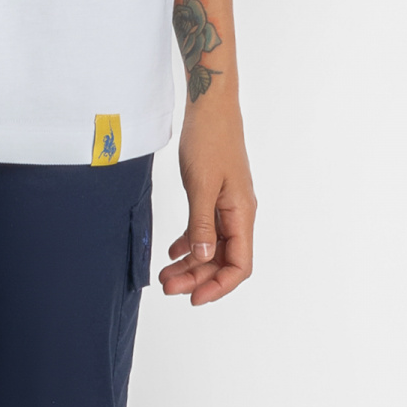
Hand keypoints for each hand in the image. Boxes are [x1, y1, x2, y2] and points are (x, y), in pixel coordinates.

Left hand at [160, 94, 255, 304]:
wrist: (210, 107)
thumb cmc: (210, 140)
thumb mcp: (202, 185)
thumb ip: (201, 224)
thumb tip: (202, 257)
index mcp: (242, 214)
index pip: (240, 264)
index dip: (219, 286)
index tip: (194, 298)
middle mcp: (238, 214)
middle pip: (222, 260)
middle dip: (196, 277)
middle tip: (166, 286)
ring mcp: (226, 206)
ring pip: (211, 247)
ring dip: (190, 263)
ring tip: (164, 275)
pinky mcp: (214, 196)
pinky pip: (204, 229)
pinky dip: (189, 242)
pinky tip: (172, 251)